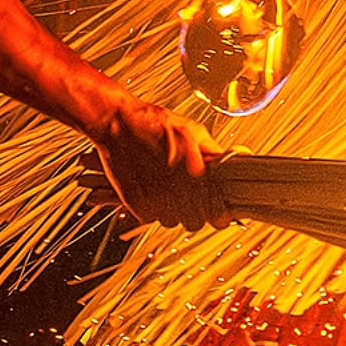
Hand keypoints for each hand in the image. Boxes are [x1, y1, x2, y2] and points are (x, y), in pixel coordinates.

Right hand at [85, 100, 226, 229]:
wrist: (116, 123)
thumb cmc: (153, 123)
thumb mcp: (191, 129)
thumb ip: (211, 151)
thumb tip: (228, 163)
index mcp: (194, 171)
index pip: (216, 211)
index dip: (221, 216)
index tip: (223, 215)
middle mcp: (175, 188)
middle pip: (195, 222)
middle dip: (199, 214)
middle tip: (198, 203)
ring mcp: (154, 197)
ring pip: (173, 222)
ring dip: (176, 212)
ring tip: (173, 193)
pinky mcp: (135, 202)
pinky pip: (151, 218)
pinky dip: (155, 209)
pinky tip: (155, 192)